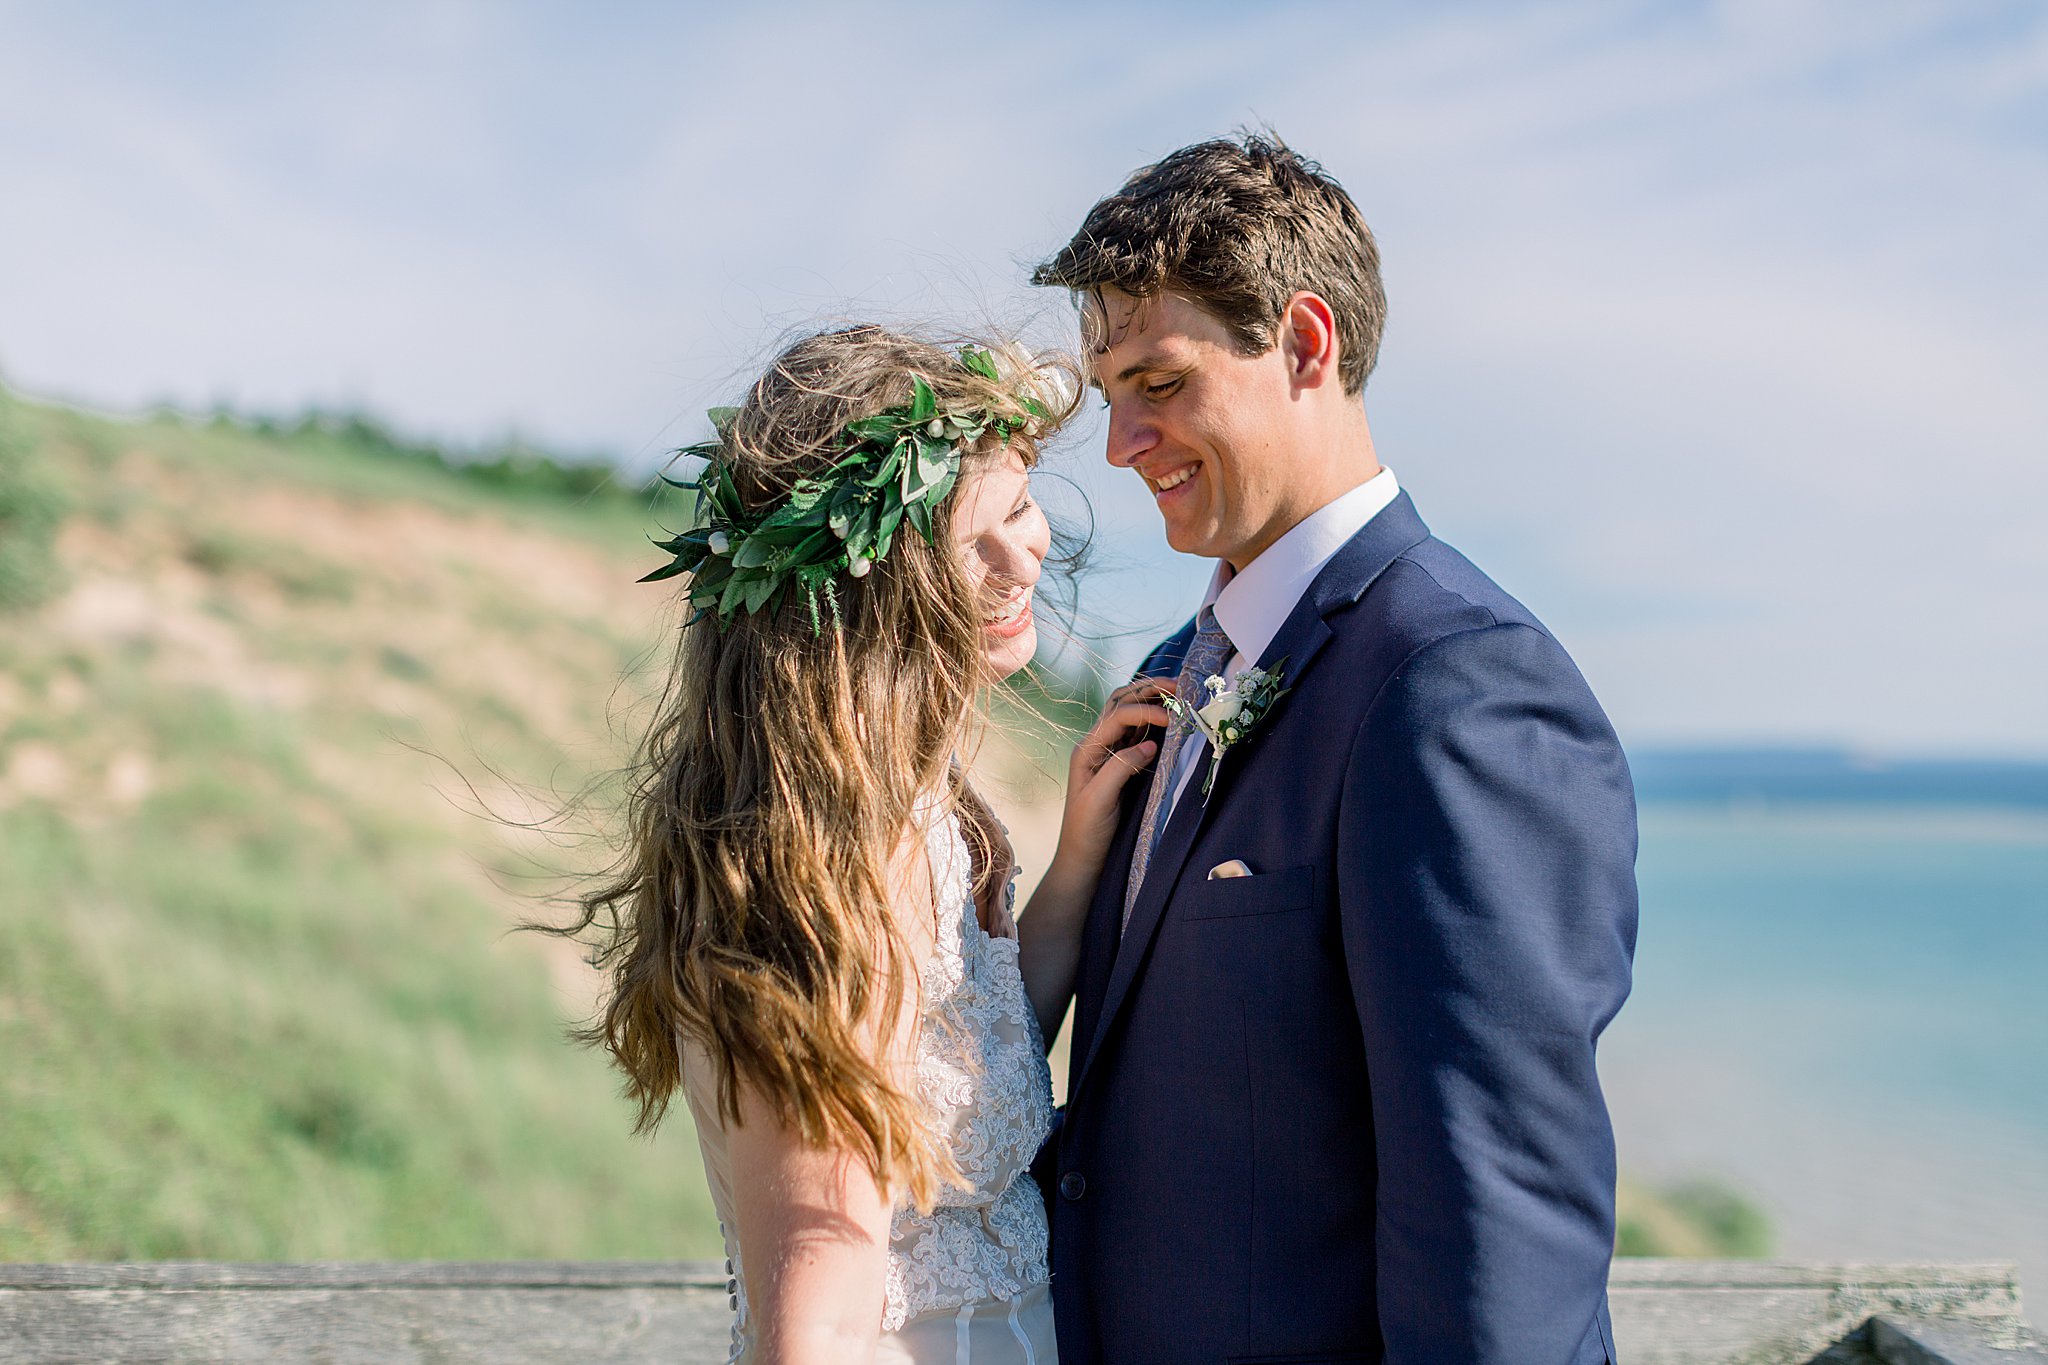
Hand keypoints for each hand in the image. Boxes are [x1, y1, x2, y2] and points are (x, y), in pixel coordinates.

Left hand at [1052, 677, 1174, 881]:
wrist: (1082, 856)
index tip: (1174, 720)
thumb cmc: (1086, 830)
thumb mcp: (1100, 799)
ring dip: (1151, 699)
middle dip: (1149, 690)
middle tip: (1180, 685)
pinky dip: (1154, 720)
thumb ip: (1121, 767)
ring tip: (1177, 694)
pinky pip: (1136, 732)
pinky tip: (1170, 719)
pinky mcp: (1119, 763)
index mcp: (1087, 749)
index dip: (1146, 710)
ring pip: (1128, 712)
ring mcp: (1108, 752)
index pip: (1118, 715)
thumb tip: (1150, 745)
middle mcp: (1095, 744)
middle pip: (1121, 702)